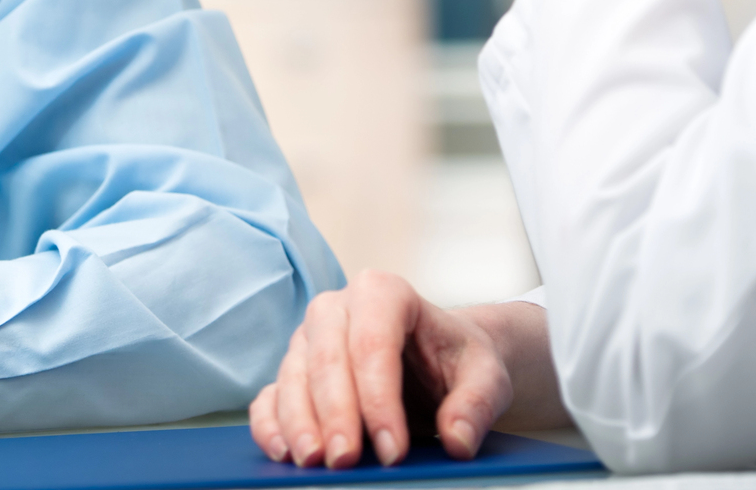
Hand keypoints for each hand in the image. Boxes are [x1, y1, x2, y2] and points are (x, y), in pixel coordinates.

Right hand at [248, 271, 564, 468]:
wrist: (439, 359)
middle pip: (326, 357)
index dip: (379, 397)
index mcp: (385, 293)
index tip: (394, 449)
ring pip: (292, 376)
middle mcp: (338, 308)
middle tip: (346, 461)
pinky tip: (283, 452)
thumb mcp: (486, 376)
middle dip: (335, 413)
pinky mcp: (293, 372)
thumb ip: (476, 404)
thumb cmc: (458, 360)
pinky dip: (269, 424)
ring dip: (300, 422)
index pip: (373, 341)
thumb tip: (457, 439)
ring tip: (315, 463)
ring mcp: (309, 339)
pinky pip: (270, 395)